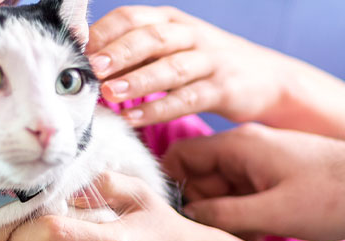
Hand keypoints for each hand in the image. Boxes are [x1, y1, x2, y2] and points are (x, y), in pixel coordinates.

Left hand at [86, 6, 307, 126]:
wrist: (268, 78)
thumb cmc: (206, 64)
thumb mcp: (174, 48)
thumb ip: (137, 52)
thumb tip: (87, 63)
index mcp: (172, 20)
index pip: (133, 17)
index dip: (104, 31)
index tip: (77, 48)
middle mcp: (190, 35)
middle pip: (151, 37)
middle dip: (120, 51)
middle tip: (93, 67)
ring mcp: (210, 60)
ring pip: (171, 68)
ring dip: (138, 81)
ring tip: (111, 94)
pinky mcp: (224, 89)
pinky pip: (188, 99)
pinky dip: (160, 109)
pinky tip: (136, 119)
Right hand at [162, 124, 344, 240]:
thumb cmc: (339, 195)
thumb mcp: (274, 211)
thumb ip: (224, 214)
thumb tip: (185, 218)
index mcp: (242, 145)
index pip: (182, 155)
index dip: (171, 186)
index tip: (172, 218)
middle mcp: (250, 153)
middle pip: (202, 180)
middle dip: (202, 212)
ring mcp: (266, 170)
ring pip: (225, 196)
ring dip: (226, 223)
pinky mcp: (282, 187)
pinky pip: (248, 204)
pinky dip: (246, 224)